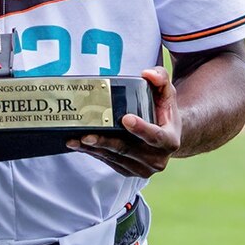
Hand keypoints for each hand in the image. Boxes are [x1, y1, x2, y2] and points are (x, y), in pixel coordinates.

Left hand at [66, 67, 180, 177]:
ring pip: (115, 157)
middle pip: (128, 149)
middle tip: (86, 135)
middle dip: (106, 142)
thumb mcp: (165, 91)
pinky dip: (93, 153)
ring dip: (94, 149)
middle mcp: (157, 159)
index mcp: (170, 140)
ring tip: (75, 140)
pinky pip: (108, 162)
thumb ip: (160, 78)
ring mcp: (142, 168)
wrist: (164, 134)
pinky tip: (78, 144)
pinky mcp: (128, 171)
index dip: (141, 129)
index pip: (156, 136)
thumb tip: (148, 74)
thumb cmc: (161, 109)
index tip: (125, 118)